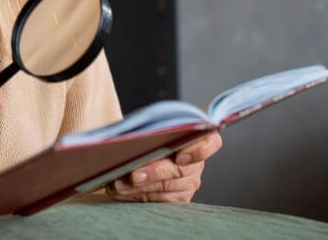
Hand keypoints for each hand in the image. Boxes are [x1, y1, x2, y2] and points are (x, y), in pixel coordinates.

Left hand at [106, 131, 222, 202]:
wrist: (148, 147)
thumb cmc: (152, 133)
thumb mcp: (154, 127)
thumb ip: (152, 132)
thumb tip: (131, 140)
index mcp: (198, 138)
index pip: (210, 144)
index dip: (197, 152)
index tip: (179, 158)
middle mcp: (197, 163)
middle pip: (180, 170)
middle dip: (154, 173)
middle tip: (133, 176)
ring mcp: (190, 182)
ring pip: (167, 188)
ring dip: (139, 188)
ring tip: (118, 185)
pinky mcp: (179, 198)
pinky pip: (159, 200)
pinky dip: (137, 196)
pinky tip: (120, 192)